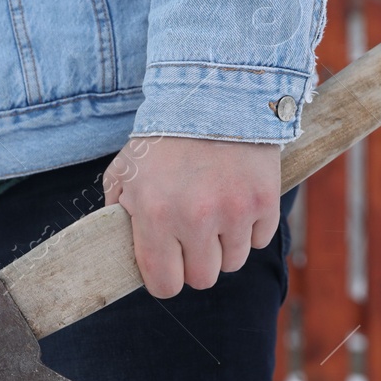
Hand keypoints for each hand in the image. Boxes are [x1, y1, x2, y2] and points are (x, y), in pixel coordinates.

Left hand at [102, 136, 280, 298]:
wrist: (212, 96)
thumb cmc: (163, 138)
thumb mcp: (124, 170)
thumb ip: (117, 210)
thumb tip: (119, 244)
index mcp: (156, 216)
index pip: (164, 284)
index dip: (165, 281)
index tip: (168, 268)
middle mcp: (195, 219)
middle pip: (202, 279)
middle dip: (195, 263)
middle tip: (192, 238)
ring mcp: (234, 212)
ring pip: (233, 262)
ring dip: (224, 246)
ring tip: (215, 215)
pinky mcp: (263, 202)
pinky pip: (259, 240)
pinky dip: (250, 228)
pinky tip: (237, 202)